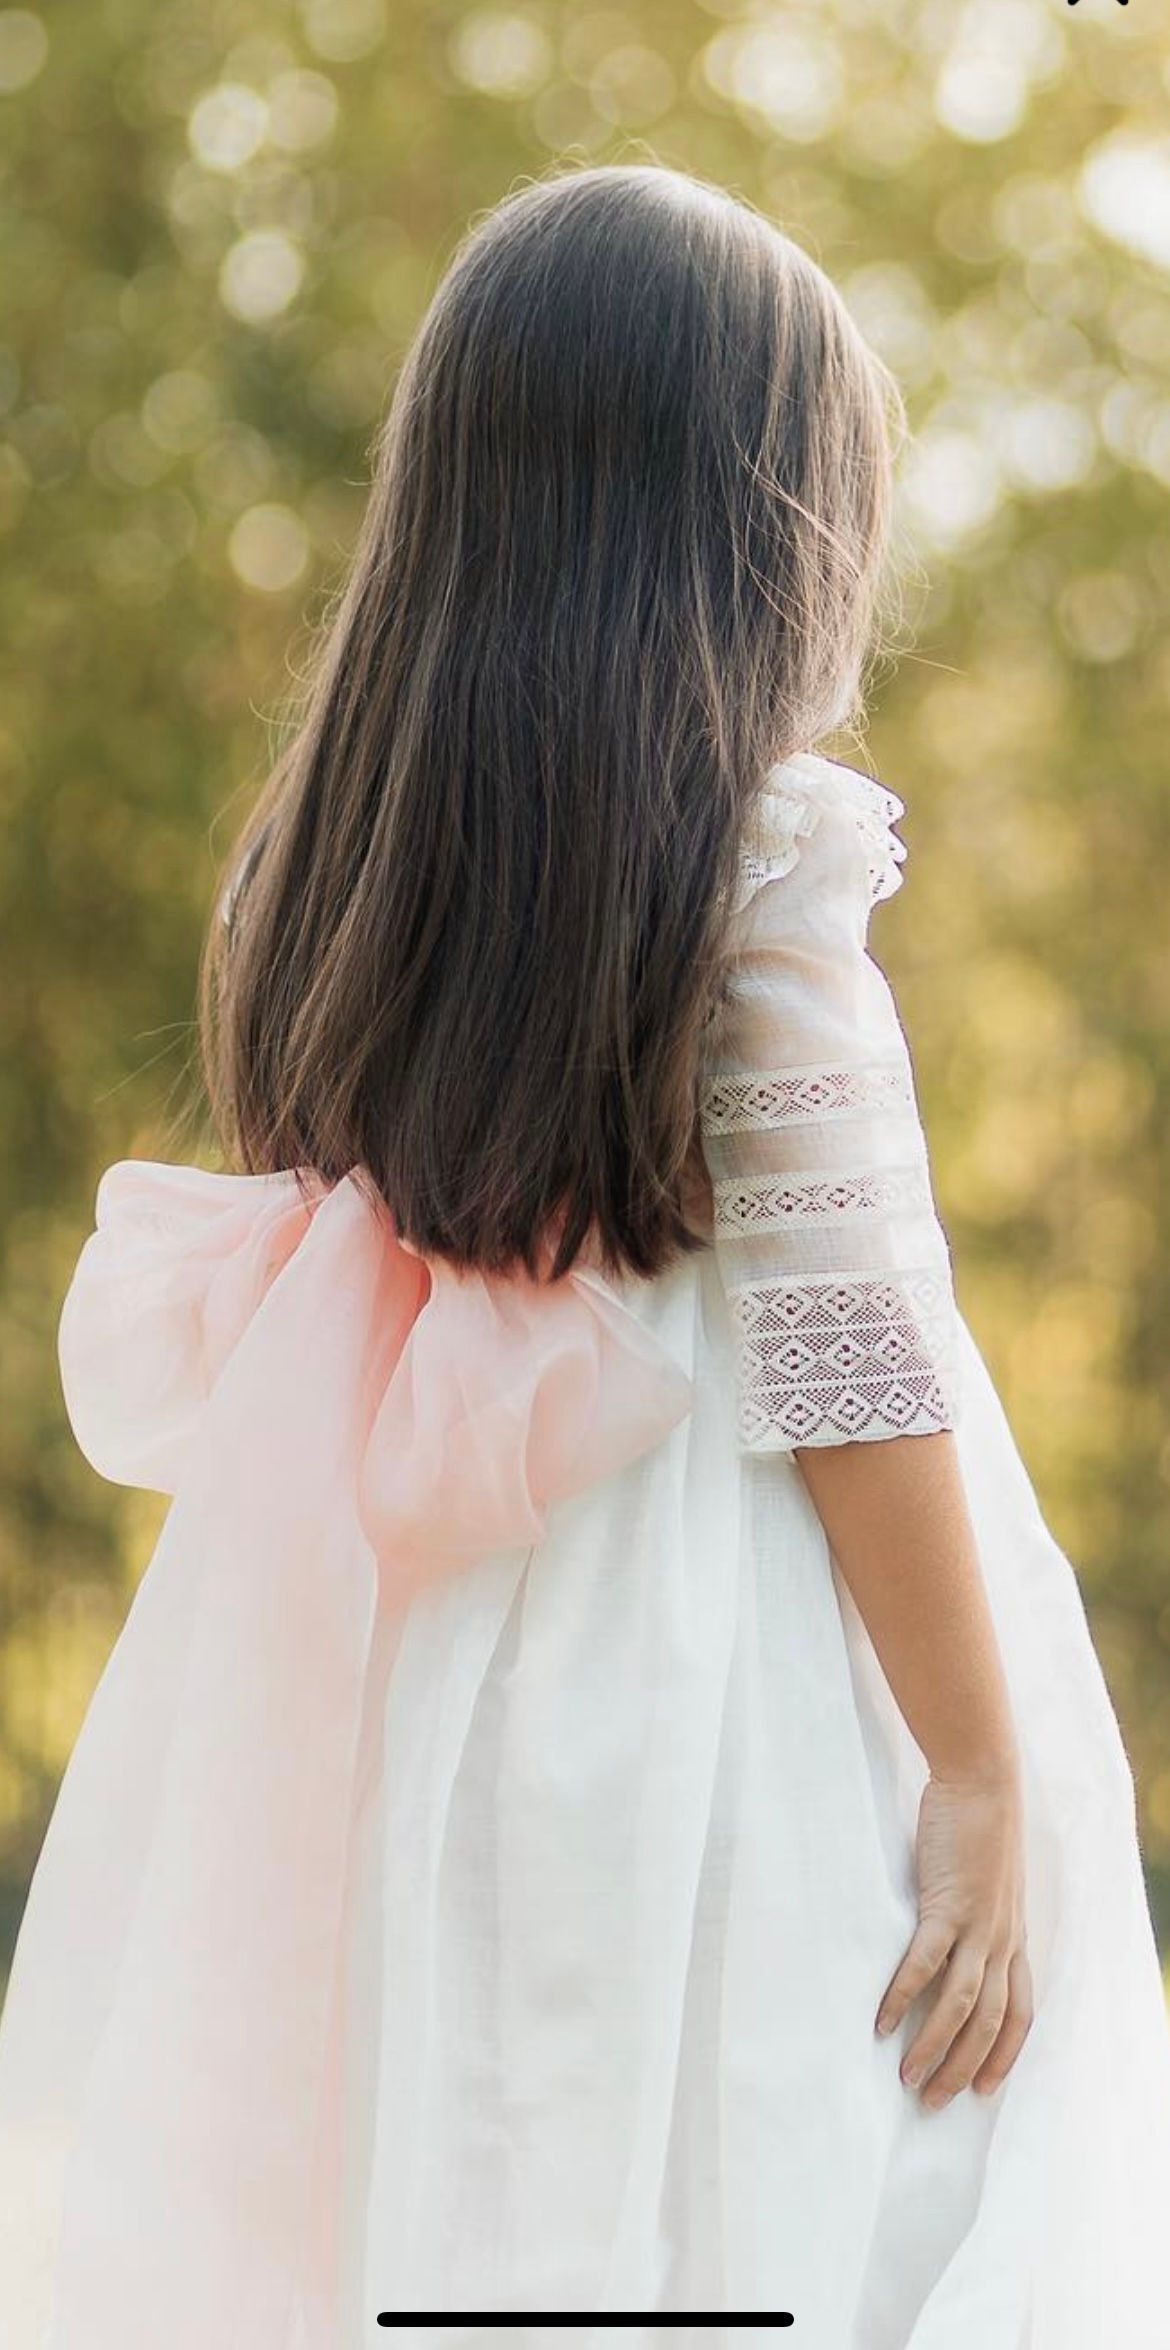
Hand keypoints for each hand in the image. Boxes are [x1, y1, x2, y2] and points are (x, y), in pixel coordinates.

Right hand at [874, 1769, 1033, 2109]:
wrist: (981, 1779)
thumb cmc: (978, 1827)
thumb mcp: (989, 1884)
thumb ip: (976, 1919)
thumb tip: (950, 1948)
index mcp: (1013, 1937)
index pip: (1020, 2014)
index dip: (1004, 2056)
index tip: (985, 2092)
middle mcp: (1002, 1939)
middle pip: (990, 2023)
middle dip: (963, 2069)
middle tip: (932, 2102)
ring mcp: (978, 1924)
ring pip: (963, 2004)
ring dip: (935, 2047)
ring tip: (907, 2078)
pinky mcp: (947, 1904)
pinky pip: (924, 1962)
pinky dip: (903, 1996)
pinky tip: (881, 2021)